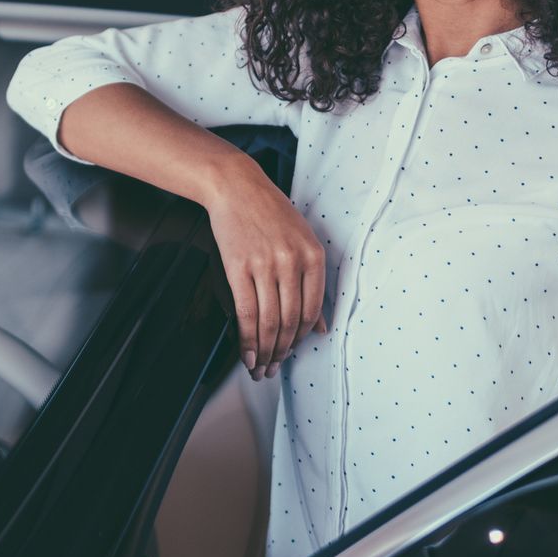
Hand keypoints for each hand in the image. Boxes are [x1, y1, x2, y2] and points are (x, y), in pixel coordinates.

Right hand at [205, 163, 327, 380]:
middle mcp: (292, 262)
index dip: (302, 340)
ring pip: (270, 322)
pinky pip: (246, 312)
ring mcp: (265, 265)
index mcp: (313, 256)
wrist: (236, 187)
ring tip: (260, 368)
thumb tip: (321, 328)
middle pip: (291, 321)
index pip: (312, 311)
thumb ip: (313, 284)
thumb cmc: (270, 214)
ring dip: (265, 352)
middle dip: (283, 353)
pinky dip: (247, 339)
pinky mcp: (238, 267)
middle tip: (274, 369)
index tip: (292, 354)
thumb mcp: (302, 241)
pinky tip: (246, 354)